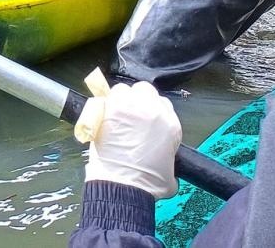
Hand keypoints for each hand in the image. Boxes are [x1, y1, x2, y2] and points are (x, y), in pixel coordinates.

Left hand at [77, 80, 180, 199]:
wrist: (124, 185)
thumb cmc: (147, 183)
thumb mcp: (171, 172)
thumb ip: (168, 156)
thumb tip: (161, 158)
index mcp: (171, 125)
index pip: (164, 105)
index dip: (153, 112)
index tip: (145, 120)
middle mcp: (152, 111)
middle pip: (145, 91)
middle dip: (138, 100)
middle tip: (131, 114)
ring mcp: (129, 108)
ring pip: (125, 90)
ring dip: (121, 99)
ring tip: (116, 114)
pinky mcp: (109, 109)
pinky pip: (107, 95)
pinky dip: (105, 102)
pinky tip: (104, 114)